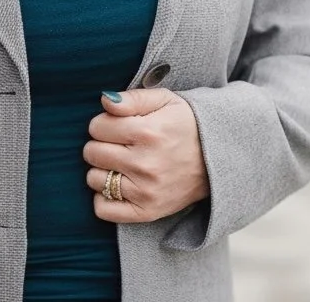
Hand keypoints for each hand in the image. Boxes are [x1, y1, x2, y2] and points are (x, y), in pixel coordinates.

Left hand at [83, 87, 209, 222]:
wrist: (218, 159)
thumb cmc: (187, 124)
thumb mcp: (165, 100)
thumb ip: (132, 98)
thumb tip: (104, 100)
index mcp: (146, 132)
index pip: (96, 127)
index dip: (103, 122)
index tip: (117, 125)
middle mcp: (144, 164)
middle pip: (92, 152)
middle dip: (100, 144)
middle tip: (119, 143)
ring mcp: (145, 191)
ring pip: (94, 179)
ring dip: (102, 169)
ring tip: (121, 163)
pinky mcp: (147, 212)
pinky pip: (104, 209)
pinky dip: (103, 197)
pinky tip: (118, 183)